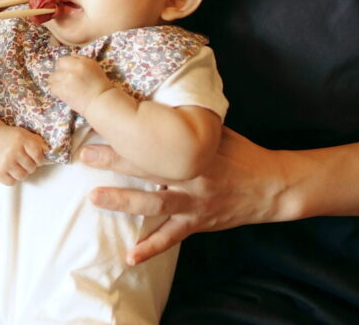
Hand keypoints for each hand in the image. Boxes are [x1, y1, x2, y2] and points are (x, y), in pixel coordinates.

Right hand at [0, 124, 47, 185]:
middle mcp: (13, 151)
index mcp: (21, 139)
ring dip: (22, 172)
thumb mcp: (23, 134)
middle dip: (29, 165)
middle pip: (32, 167)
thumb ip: (38, 142)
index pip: (39, 156)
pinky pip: (12, 182)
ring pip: (23, 176)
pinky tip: (9, 169)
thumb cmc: (9, 137)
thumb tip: (49, 151)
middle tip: (23, 160)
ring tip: (16, 165)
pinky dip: (12, 178)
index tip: (35, 157)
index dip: (39, 159)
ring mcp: (5, 162)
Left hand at [48, 55, 111, 114]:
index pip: (69, 58)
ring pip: (53, 77)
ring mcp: (68, 77)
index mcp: (85, 61)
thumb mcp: (95, 70)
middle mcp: (75, 66)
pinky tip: (60, 96)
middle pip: (59, 64)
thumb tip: (70, 65)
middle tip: (63, 80)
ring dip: (56, 83)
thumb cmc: (102, 89)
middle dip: (60, 72)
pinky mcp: (62, 88)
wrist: (102, 103)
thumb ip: (83, 64)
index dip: (67, 66)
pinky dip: (55, 93)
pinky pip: (52, 88)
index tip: (67, 72)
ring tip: (62, 89)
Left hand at [77, 127, 290, 264]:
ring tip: (95, 198)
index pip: (156, 141)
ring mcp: (194, 204)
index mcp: (194, 152)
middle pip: (148, 168)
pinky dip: (151, 249)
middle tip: (85, 155)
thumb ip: (188, 124)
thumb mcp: (216, 132)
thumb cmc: (241, 154)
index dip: (129, 133)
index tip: (101, 122)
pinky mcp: (197, 224)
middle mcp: (191, 178)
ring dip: (122, 202)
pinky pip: (171, 239)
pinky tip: (129, 257)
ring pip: (154, 204)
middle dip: (114, 161)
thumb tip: (156, 102)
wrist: (273, 187)